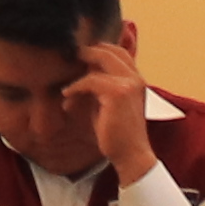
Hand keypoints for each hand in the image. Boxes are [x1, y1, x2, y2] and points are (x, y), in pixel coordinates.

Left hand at [66, 30, 153, 177]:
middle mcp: (136, 78)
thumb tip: (81, 71)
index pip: (118, 52)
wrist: (131, 155)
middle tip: (68, 60)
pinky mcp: (117, 93)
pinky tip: (67, 96)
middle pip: (110, 50)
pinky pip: (90, 80)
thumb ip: (101, 85)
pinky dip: (75, 87)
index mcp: (137, 80)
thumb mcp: (109, 103)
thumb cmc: (118, 133)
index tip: (78, 58)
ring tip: (67, 88)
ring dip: (79, 72)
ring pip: (99, 59)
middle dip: (87, 52)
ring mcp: (129, 84)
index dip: (98, 50)